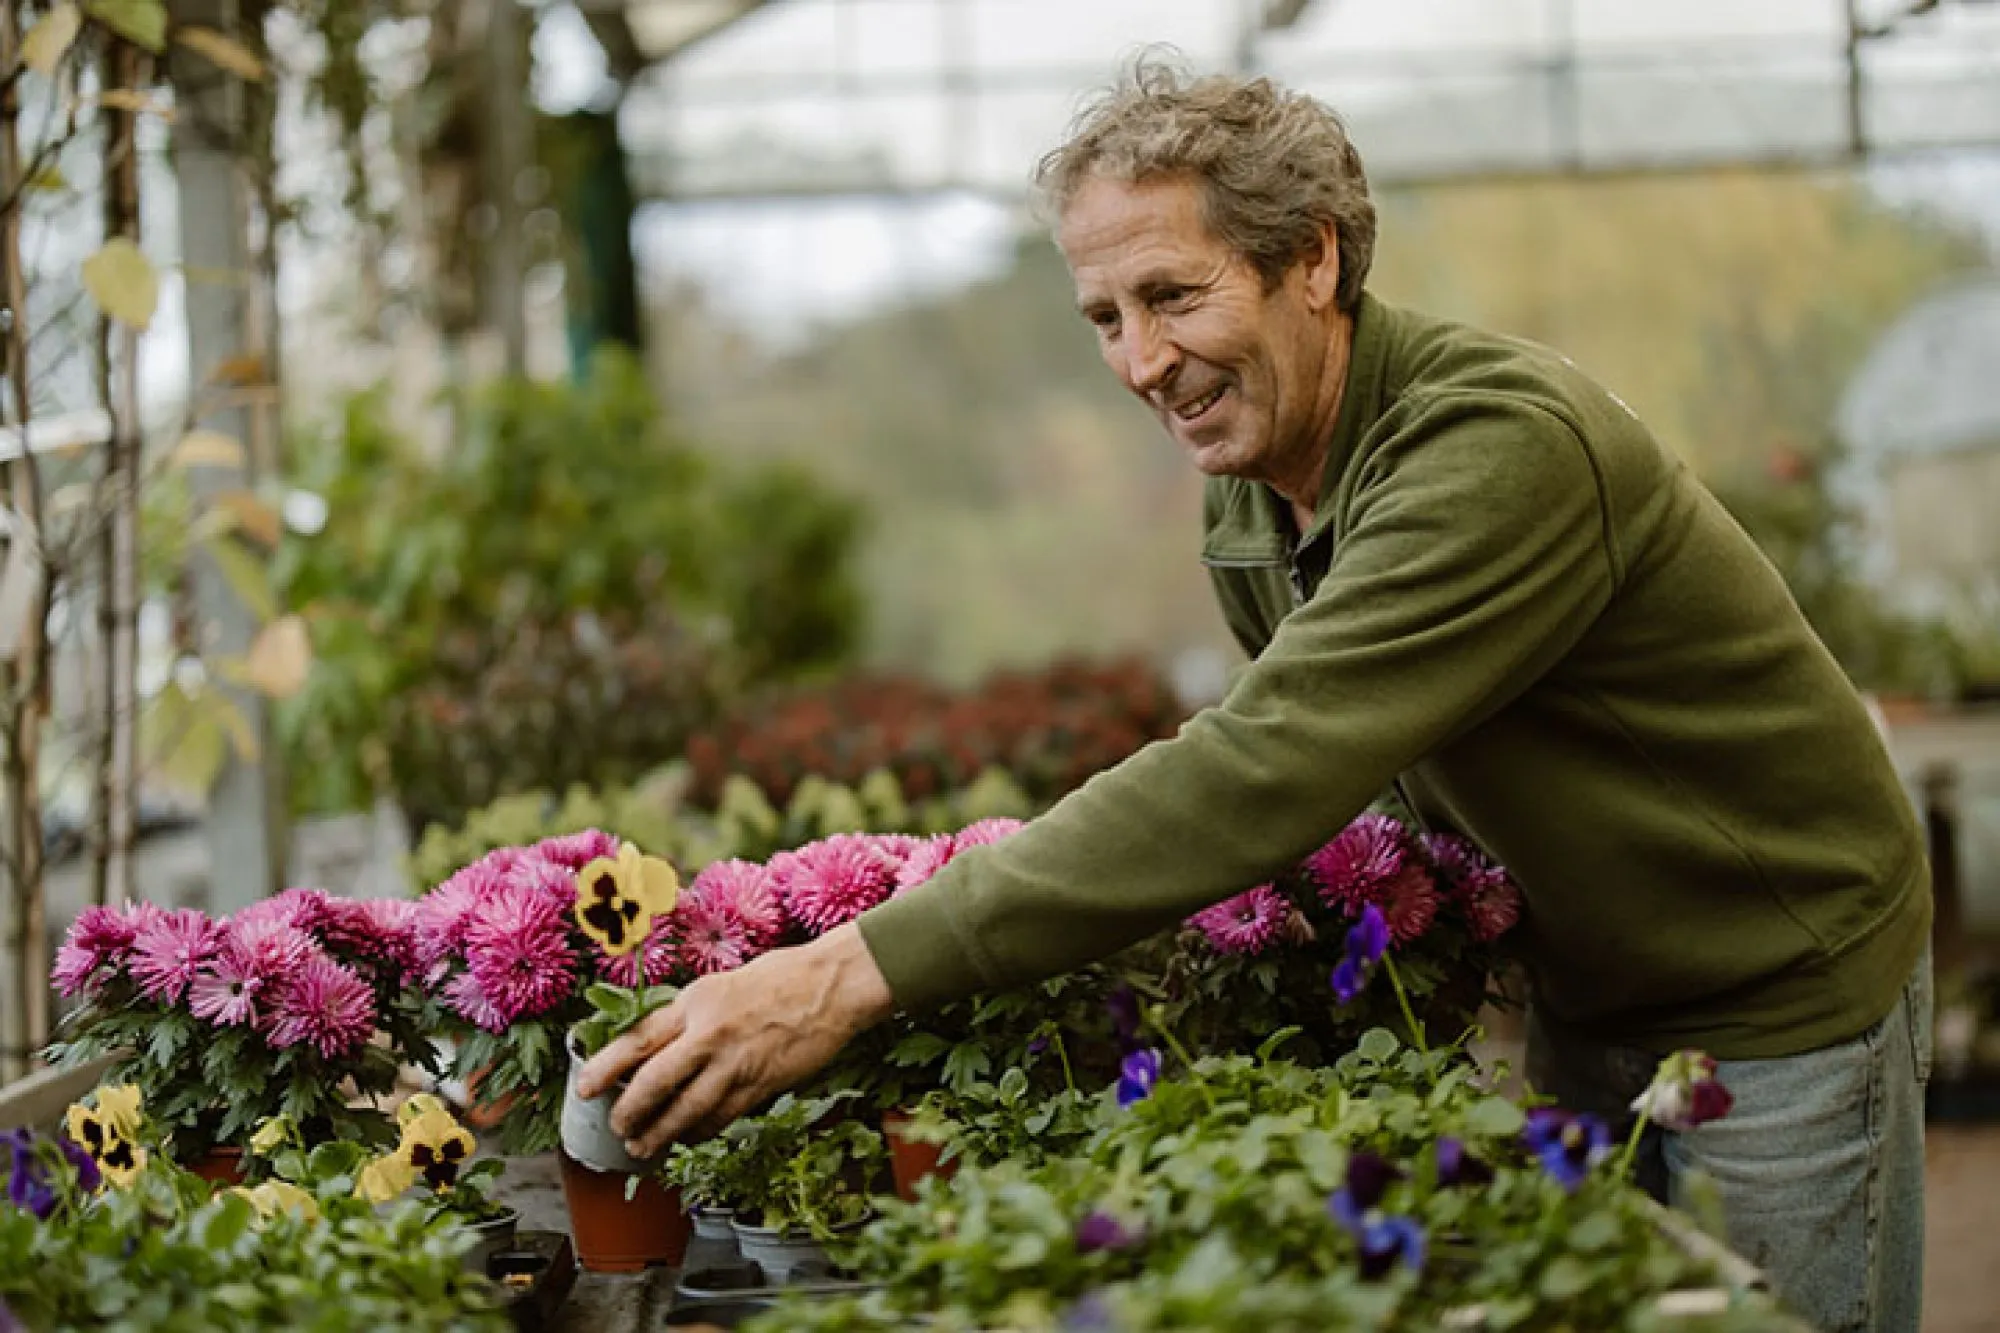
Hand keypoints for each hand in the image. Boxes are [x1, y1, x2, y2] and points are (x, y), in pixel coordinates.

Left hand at [576, 923, 895, 1157]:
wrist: (833, 985)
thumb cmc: (782, 977)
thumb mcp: (723, 984)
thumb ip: (691, 1015)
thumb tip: (660, 1045)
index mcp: (695, 1002)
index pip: (637, 1039)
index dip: (605, 1067)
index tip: (584, 1088)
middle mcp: (709, 1032)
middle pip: (654, 1082)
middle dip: (629, 1112)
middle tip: (618, 1127)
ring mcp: (735, 1062)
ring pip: (685, 1110)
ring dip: (660, 1134)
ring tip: (644, 1147)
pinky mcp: (760, 1084)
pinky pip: (720, 1117)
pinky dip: (699, 1131)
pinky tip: (689, 1137)